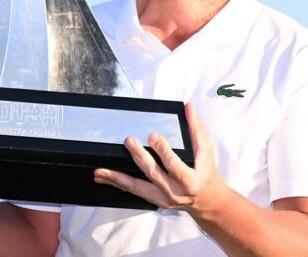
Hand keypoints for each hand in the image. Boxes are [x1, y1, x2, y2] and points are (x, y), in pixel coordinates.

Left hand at [93, 102, 228, 213]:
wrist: (206, 200)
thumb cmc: (206, 172)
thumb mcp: (206, 150)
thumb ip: (196, 127)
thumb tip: (188, 106)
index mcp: (189, 180)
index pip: (174, 165)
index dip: (163, 151)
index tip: (152, 136)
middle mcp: (174, 192)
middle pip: (153, 174)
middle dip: (140, 157)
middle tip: (129, 140)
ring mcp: (162, 198)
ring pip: (137, 187)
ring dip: (117, 178)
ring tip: (101, 171)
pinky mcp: (153, 199)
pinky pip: (133, 190)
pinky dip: (117, 183)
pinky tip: (102, 177)